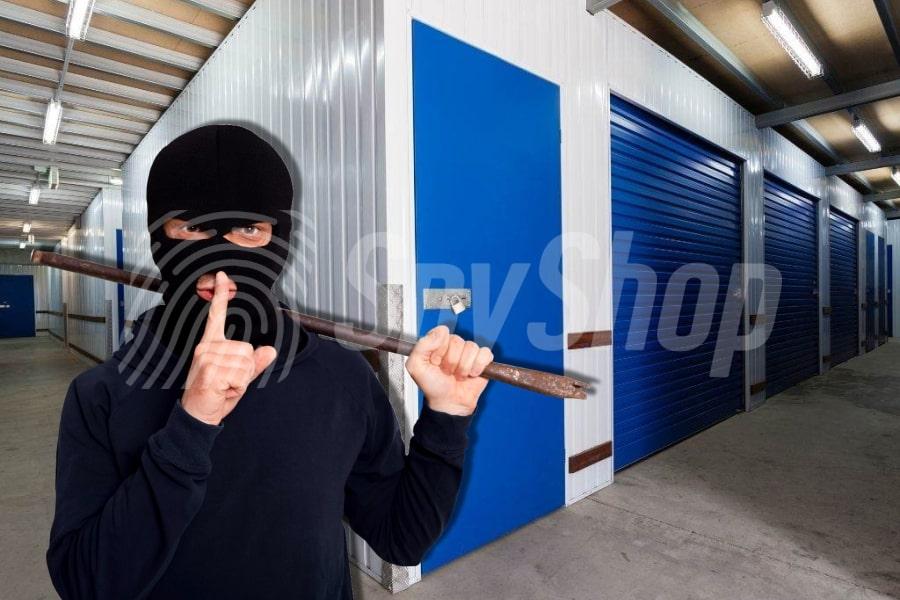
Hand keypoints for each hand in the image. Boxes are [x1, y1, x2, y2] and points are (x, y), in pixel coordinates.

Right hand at [182, 271, 277, 424]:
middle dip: (245, 369)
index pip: (217, 316)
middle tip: (228, 381)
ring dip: (242, 380)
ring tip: (225, 386)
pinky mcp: (211, 371)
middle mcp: (207, 347)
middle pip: (248, 349)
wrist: (197, 415)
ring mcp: (208, 358)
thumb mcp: (239, 378)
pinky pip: (242, 376)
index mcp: (211, 344)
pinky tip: (223, 391)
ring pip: (247, 362)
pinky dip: (238, 388)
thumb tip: (270, 350)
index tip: (222, 275)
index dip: (222, 295)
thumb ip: (254, 364)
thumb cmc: (214, 395)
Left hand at [405, 325, 493, 416]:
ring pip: (471, 347)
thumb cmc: (433, 386)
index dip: (439, 350)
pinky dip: (479, 366)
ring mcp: (468, 353)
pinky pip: (485, 353)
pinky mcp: (481, 360)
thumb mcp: (416, 367)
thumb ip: (422, 346)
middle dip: (452, 361)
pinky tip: (472, 374)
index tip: (435, 362)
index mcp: (437, 344)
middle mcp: (453, 346)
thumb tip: (441, 331)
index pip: (442, 333)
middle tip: (447, 372)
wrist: (448, 404)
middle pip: (457, 341)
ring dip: (464, 367)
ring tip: (458, 375)